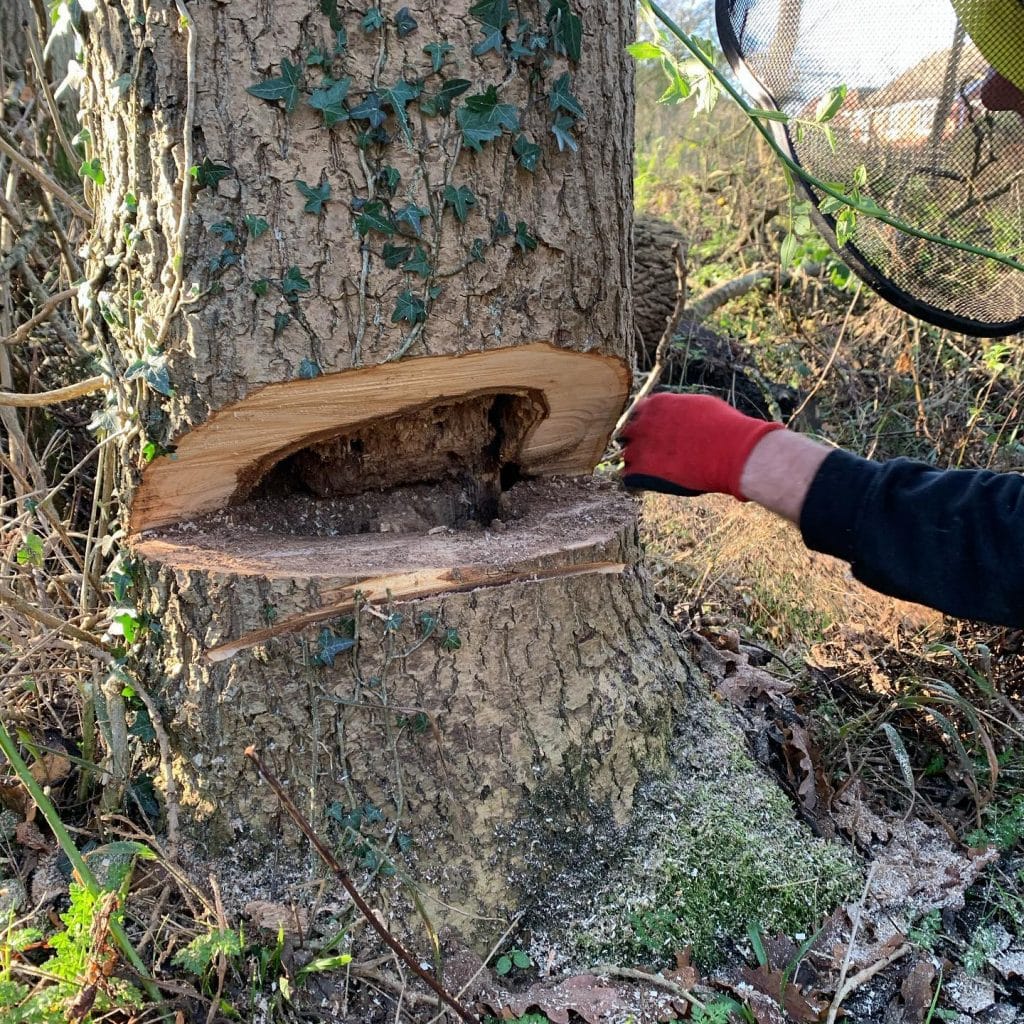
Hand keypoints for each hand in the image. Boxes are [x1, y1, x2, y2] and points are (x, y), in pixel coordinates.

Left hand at [619, 393, 784, 499]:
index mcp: (657, 404)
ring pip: (626, 455)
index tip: (657, 435)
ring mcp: (639, 447)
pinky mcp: (641, 470)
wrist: (730, 451)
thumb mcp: (700, 406)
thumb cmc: (724, 427)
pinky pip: (626, 477)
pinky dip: (635, 483)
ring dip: (637, 463)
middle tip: (655, 454)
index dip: (648, 425)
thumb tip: (679, 415)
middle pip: (629, 433)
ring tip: (656, 472)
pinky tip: (648, 486)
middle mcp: (643, 423)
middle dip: (639, 442)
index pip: (640, 412)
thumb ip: (680, 410)